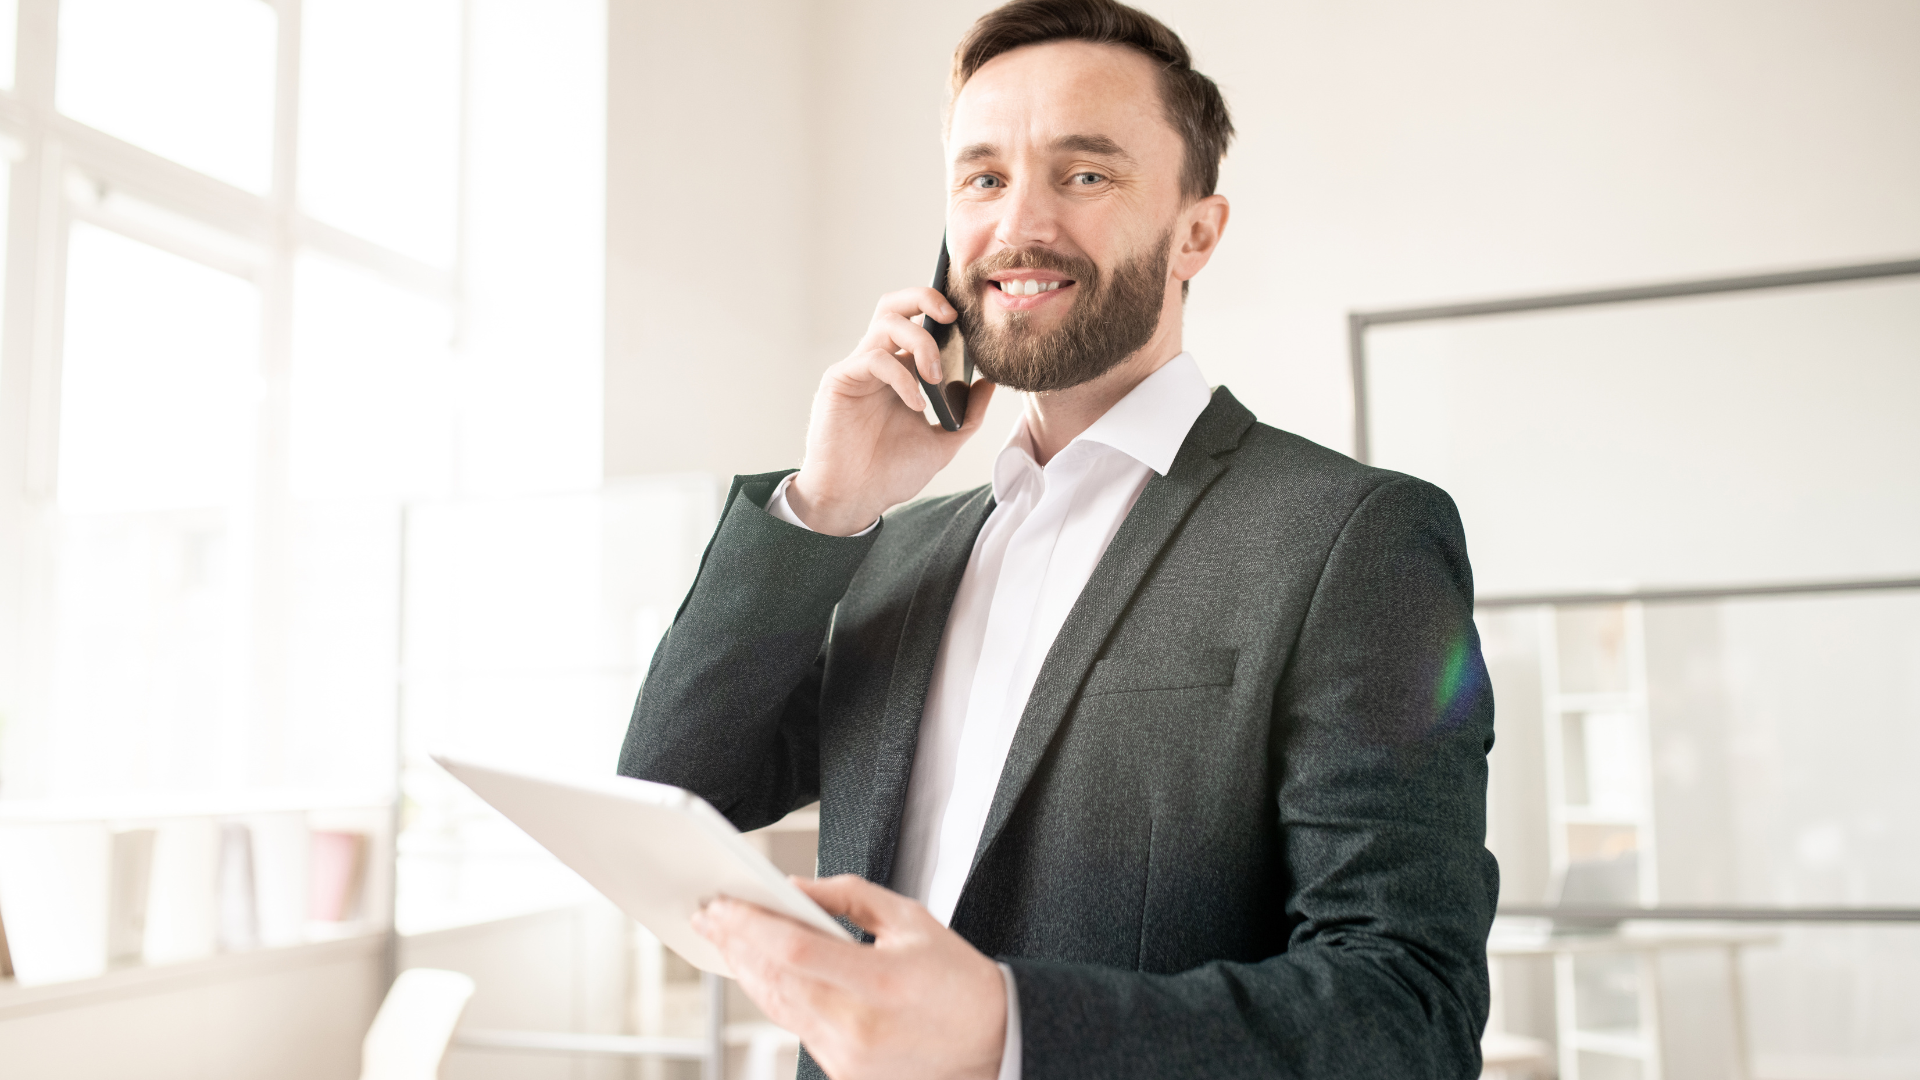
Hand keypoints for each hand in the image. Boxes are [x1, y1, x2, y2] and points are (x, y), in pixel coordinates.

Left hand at [690, 874, 1006, 1079]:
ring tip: (724, 938)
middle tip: (708, 914)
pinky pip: (797, 1028)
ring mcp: (847, 1056)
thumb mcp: (911, 919)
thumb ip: (848, 897)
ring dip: (747, 971)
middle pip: (774, 982)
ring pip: (778, 1008)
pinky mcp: (843, 1073)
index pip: (793, 951)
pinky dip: (776, 997)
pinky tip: (760, 971)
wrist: (993, 1043)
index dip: (749, 927)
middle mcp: (858, 1026)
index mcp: (879, 982)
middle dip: (735, 945)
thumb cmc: (955, 978)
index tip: (720, 904)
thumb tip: (792, 885)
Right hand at [786, 289, 996, 534]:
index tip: (971, 320)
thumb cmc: (890, 474)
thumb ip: (968, 415)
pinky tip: (916, 405)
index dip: (940, 310)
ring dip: (920, 342)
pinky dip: (902, 377)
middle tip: (953, 318)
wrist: (855, 501)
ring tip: (937, 377)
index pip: (918, 322)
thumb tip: (989, 383)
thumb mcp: (943, 443)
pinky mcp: (840, 380)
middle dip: (925, 297)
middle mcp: (879, 363)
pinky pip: (874, 358)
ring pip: (886, 322)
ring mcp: (858, 369)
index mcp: (901, 371)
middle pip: (895, 305)